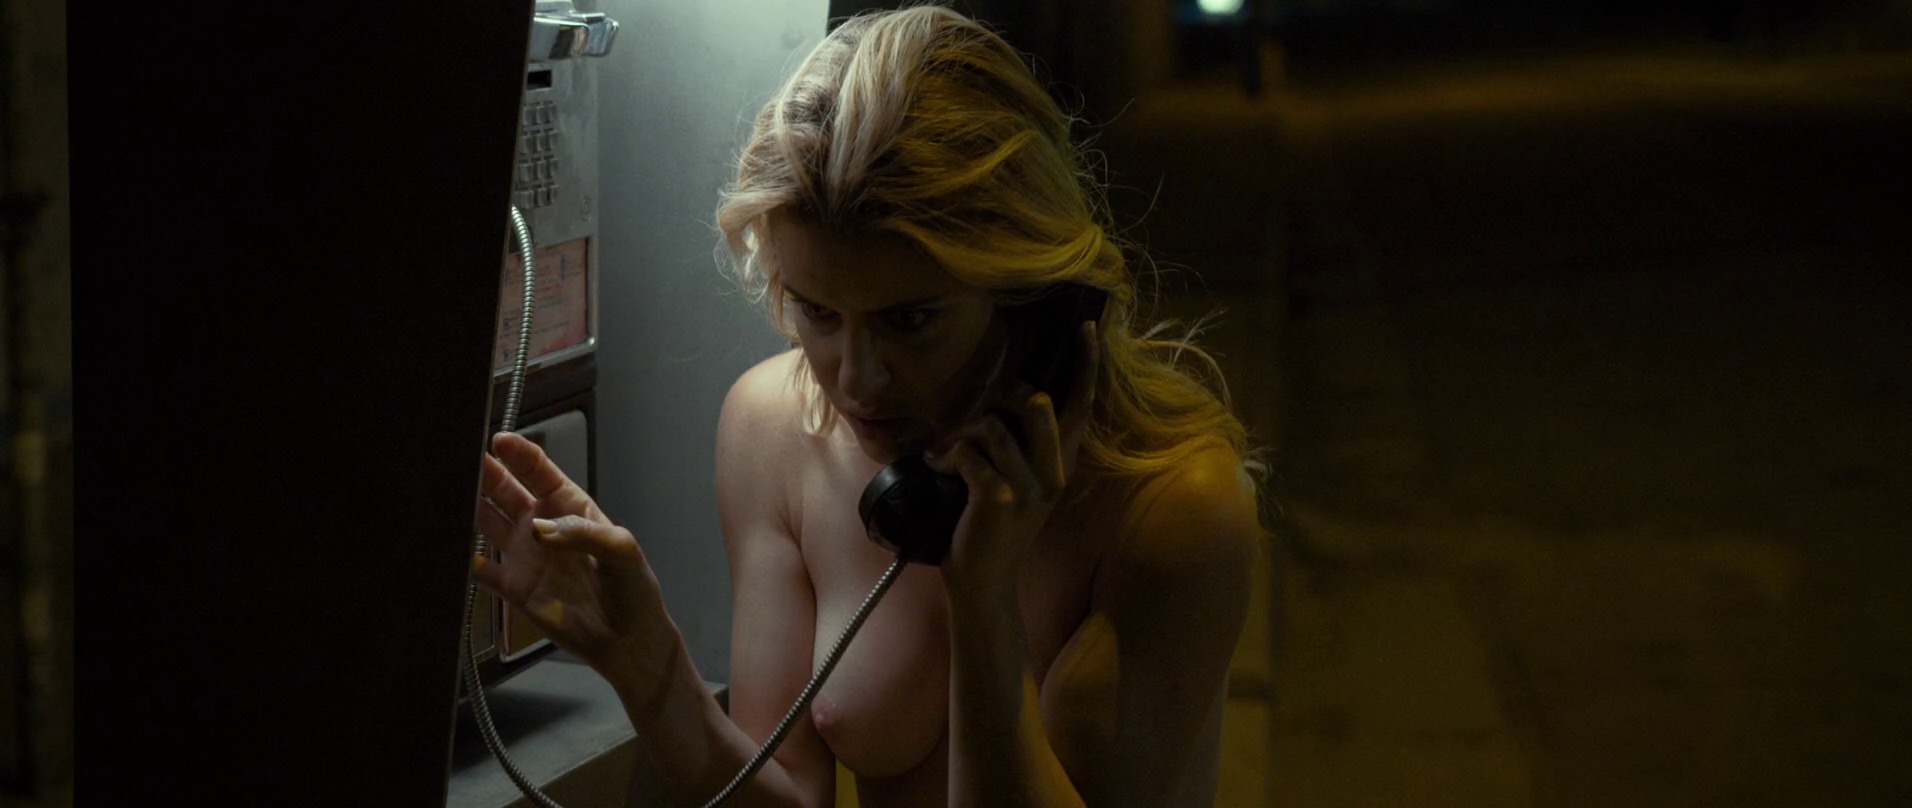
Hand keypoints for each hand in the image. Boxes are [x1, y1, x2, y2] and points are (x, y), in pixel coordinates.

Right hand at [469, 432, 674, 687]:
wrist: (628, 641)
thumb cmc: (633, 590)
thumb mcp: (622, 550)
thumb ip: (585, 534)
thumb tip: (542, 531)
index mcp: (571, 507)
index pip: (539, 471)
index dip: (519, 454)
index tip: (499, 442)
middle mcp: (542, 526)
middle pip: (504, 490)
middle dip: (484, 473)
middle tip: (465, 461)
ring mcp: (525, 555)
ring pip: (486, 521)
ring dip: (469, 508)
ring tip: (450, 495)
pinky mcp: (514, 587)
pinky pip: (482, 570)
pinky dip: (465, 559)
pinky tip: (453, 548)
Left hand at [925, 321, 1098, 595]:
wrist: (983, 582)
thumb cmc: (992, 526)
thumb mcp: (1016, 482)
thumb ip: (1018, 444)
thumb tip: (1001, 399)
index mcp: (1062, 464)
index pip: (1080, 405)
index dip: (1085, 364)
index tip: (1087, 327)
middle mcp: (1055, 473)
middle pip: (1036, 403)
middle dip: (999, 398)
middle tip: (977, 417)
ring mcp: (1030, 487)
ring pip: (992, 426)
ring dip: (961, 435)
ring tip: (948, 456)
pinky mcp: (1001, 498)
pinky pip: (969, 452)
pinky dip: (946, 456)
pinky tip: (938, 470)